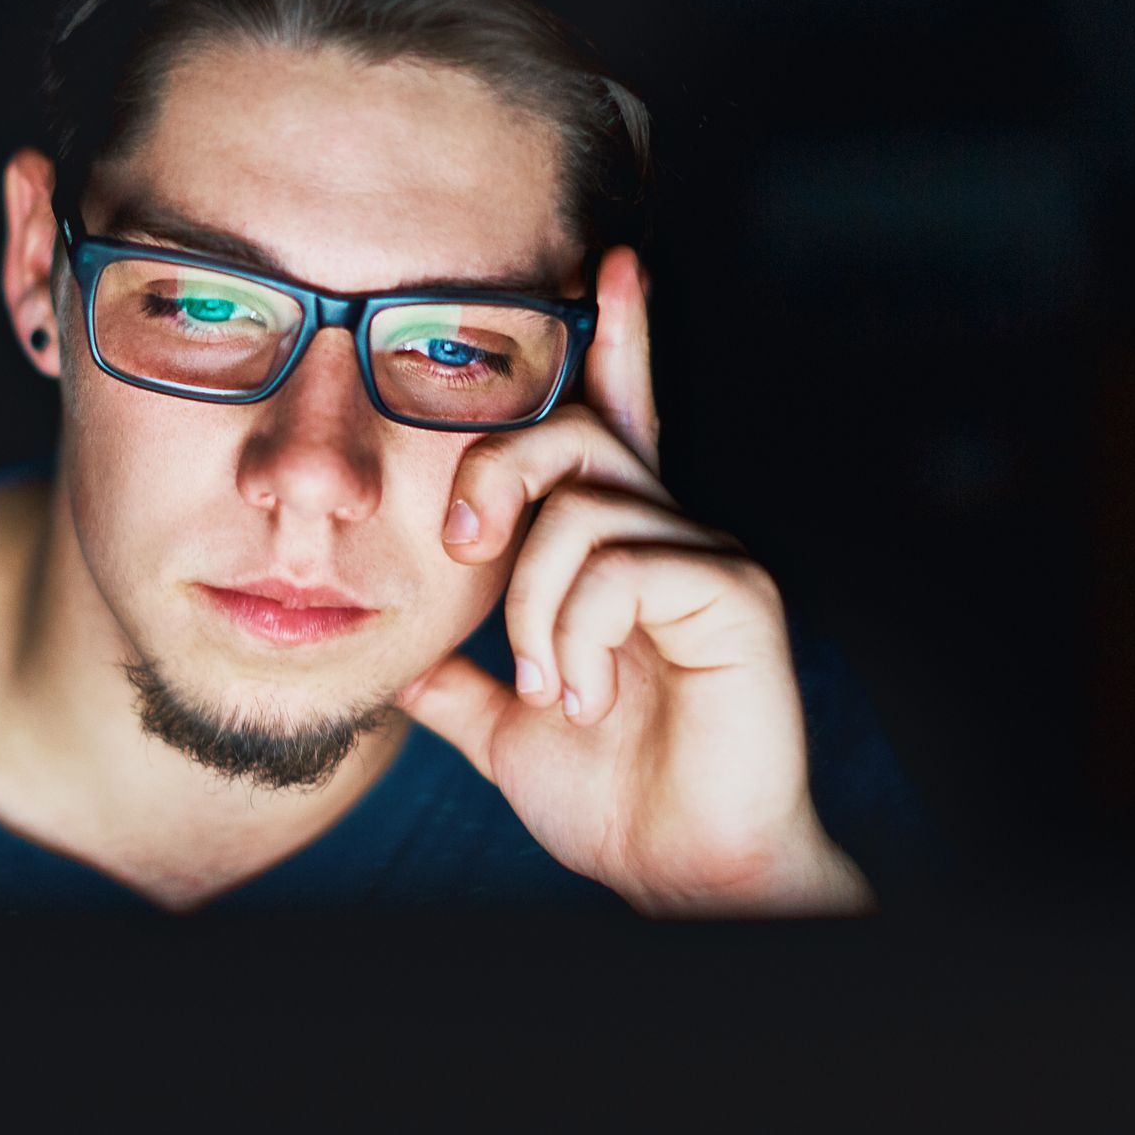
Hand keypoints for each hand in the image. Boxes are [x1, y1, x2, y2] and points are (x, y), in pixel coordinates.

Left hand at [397, 247, 874, 917]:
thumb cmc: (613, 792)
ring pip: (582, 509)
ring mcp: (709, 557)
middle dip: (493, 472)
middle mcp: (669, 533)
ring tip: (555, 687)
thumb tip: (398, 663)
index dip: (615, 343)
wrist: (677, 868)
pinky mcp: (737, 596)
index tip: (603, 266)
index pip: (614, 423)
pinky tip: (590, 694)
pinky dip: (577, 634)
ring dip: (534, 607)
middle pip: (574, 432)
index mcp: (618, 550)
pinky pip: (623, 566)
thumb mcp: (510, 725)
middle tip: (461, 550)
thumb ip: (460, 684)